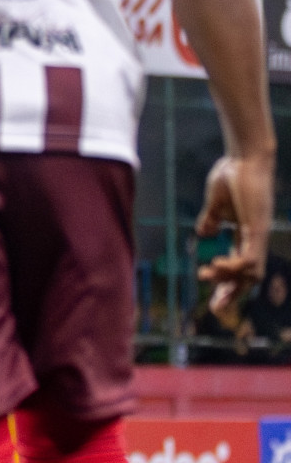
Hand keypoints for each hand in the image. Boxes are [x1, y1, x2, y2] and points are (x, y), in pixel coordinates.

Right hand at [196, 153, 275, 314]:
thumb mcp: (216, 203)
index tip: (214, 301)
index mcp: (246, 233)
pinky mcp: (256, 228)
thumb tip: (205, 233)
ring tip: (206, 273)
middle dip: (233, 294)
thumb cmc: (232, 174)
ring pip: (252, 273)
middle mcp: (256, 238)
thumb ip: (211, 219)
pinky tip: (216, 264)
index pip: (241, 266)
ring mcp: (258, 234)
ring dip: (228, 280)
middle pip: (251, 277)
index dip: (228, 285)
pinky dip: (234, 267)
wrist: (245, 156)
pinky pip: (249, 259)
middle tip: (214, 307)